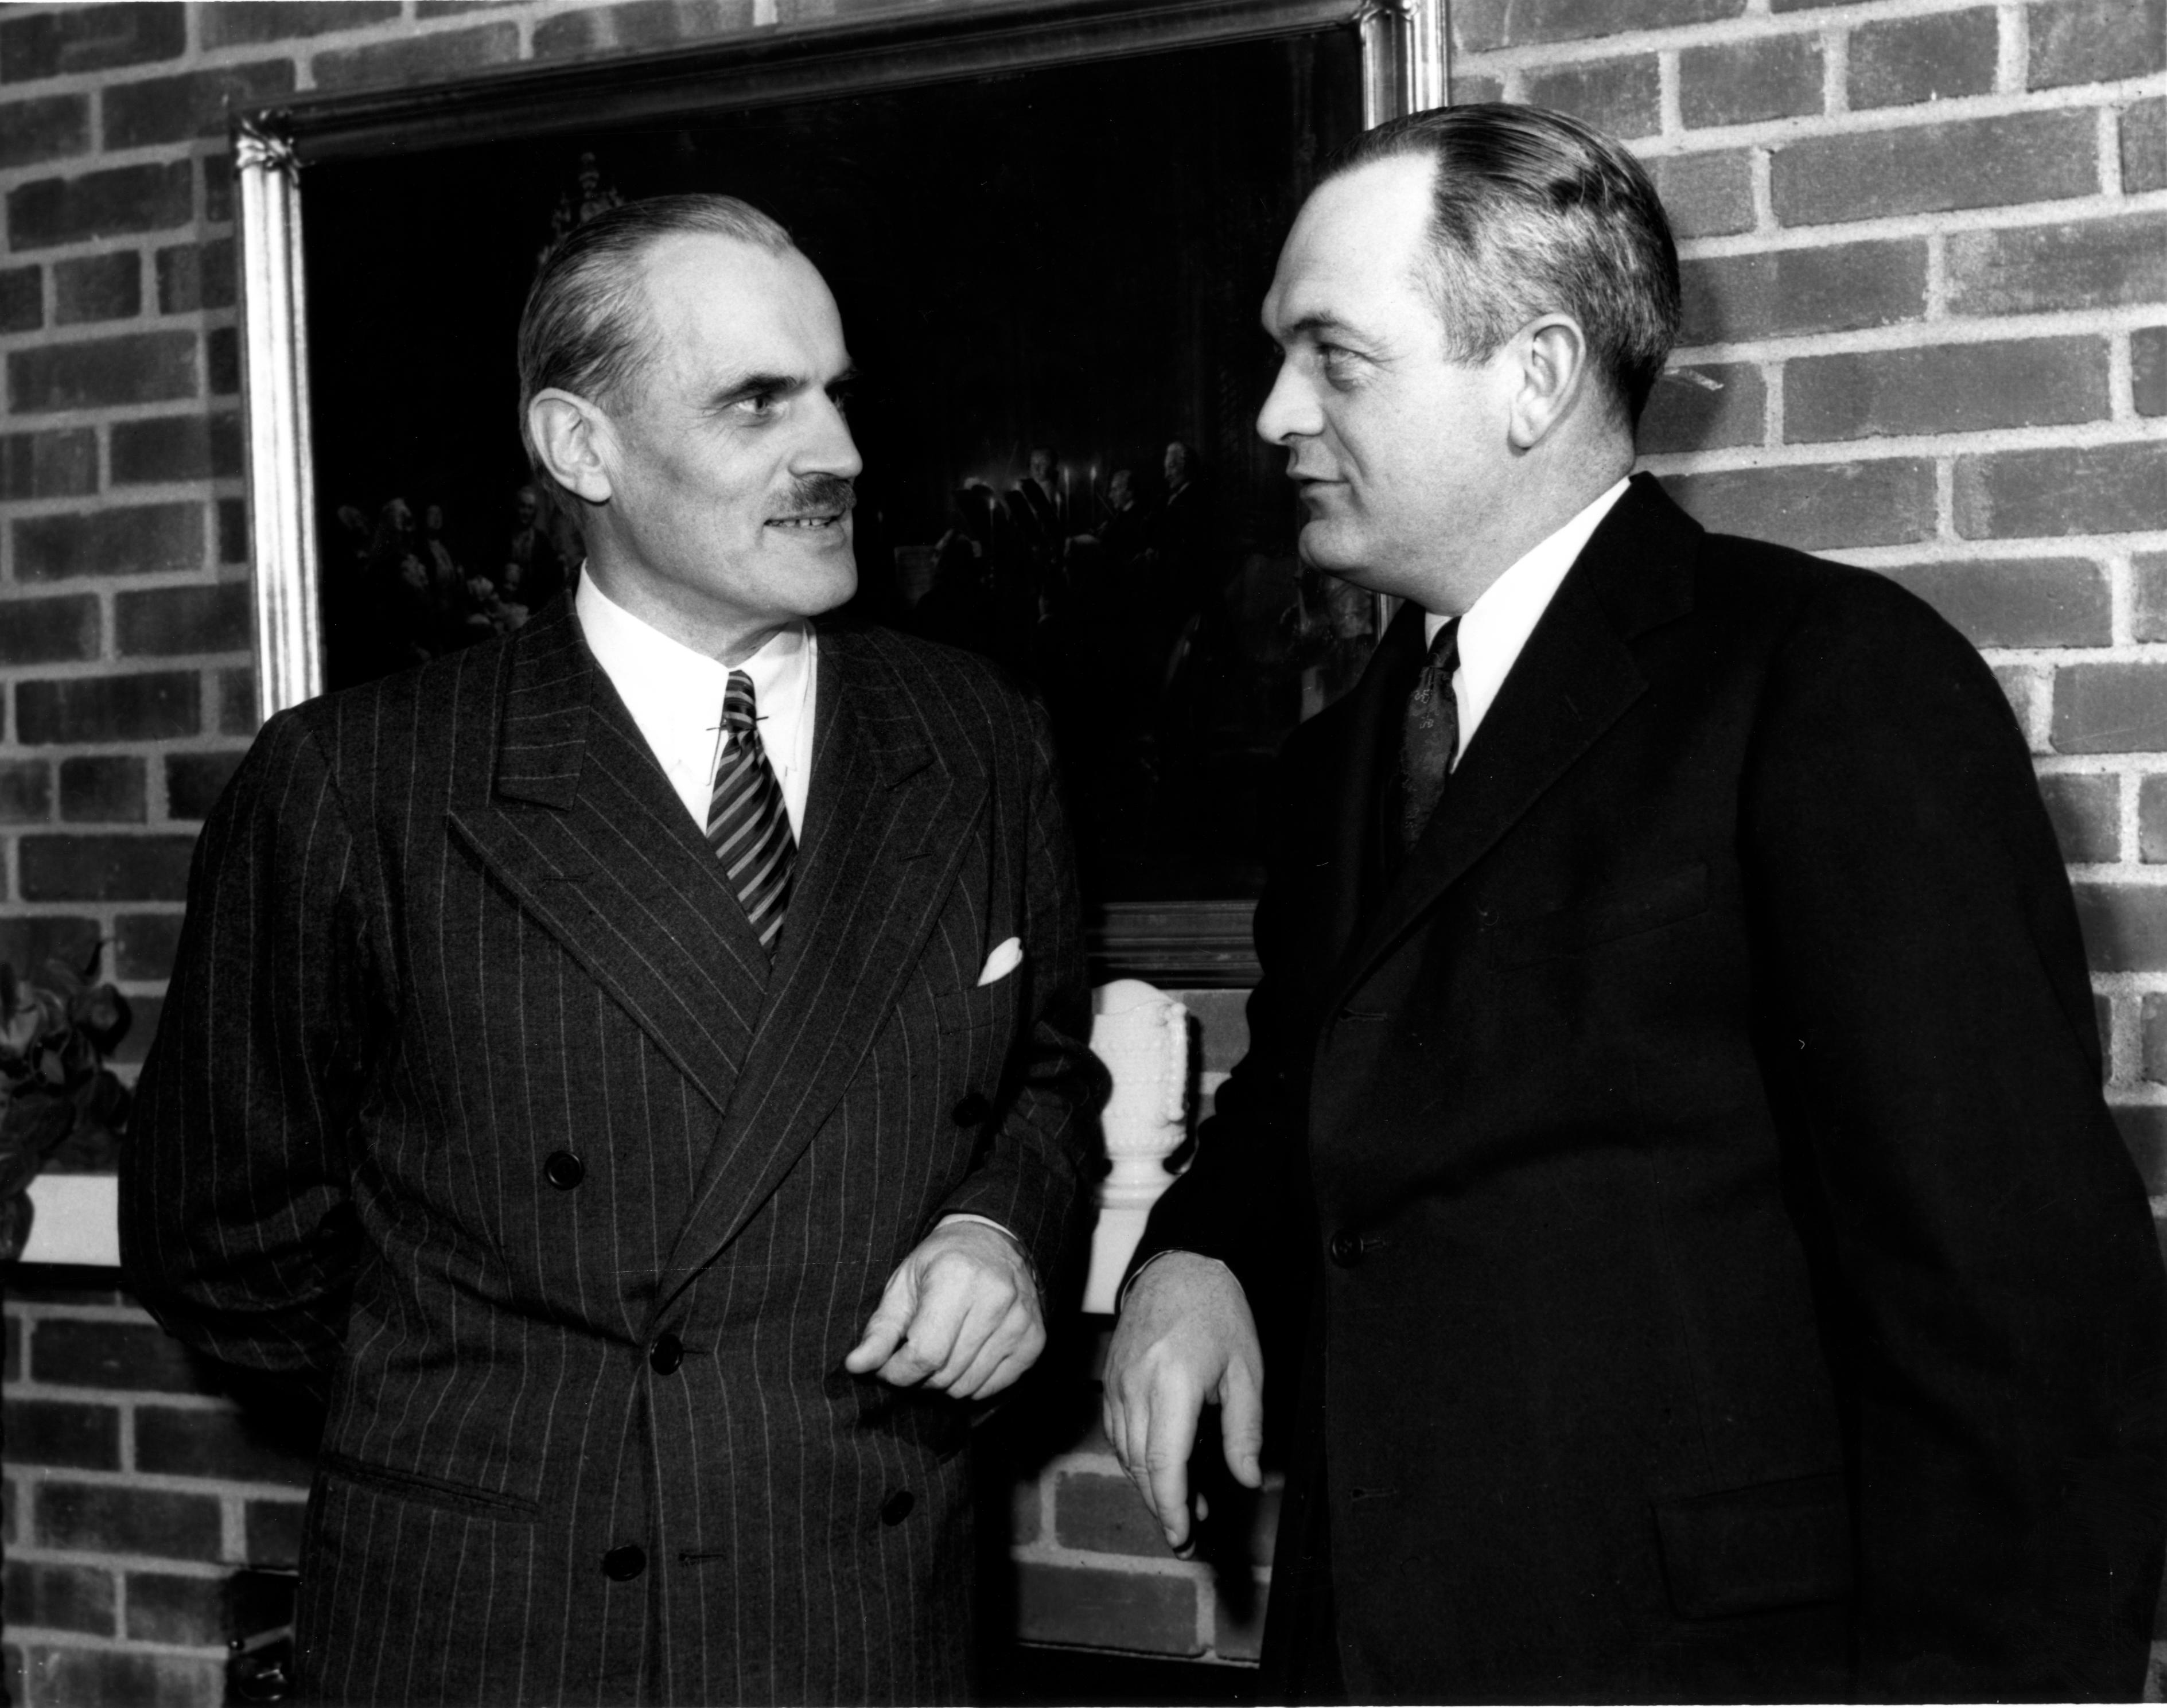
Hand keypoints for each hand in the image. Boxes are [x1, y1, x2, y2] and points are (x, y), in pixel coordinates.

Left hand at [844, 1219, 1044, 1399]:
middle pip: (945, 1374)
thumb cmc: (942, 1262)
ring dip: (943, 1383)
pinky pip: (993, 1387)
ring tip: (938, 1355)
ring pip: (968, 1386)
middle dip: (918, 1378)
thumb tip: (855, 1366)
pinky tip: (964, 1357)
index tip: (887, 1367)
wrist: (996, 1242)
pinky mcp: (1035, 1340)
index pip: (924, 1353)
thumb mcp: (903, 1284)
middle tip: (912, 1358)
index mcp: (957, 1278)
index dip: (897, 1372)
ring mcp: (1021, 1321)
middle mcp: (996, 1298)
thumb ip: (880, 1329)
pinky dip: (971, 1383)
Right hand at [1101, 1252, 1262, 1552]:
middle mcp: (1137, 1387)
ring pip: (1125, 1453)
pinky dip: (1135, 1459)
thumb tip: (1247, 1480)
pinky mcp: (1110, 1381)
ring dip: (1150, 1485)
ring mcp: (1117, 1384)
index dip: (1171, 1507)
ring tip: (1183, 1502)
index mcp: (1173, 1384)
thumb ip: (1245, 1429)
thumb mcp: (1247, 1370)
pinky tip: (1158, 1467)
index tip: (1182, 1535)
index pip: (1164, 1463)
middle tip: (1187, 1533)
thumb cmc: (1217, 1312)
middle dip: (1162, 1505)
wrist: (1176, 1266)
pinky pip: (1116, 1432)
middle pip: (1140, 1465)